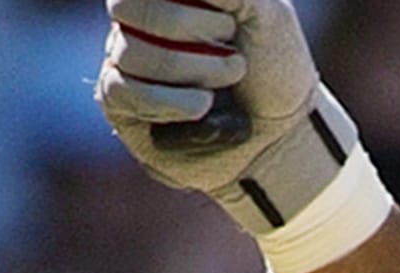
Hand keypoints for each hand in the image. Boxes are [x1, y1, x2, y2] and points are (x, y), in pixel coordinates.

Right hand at [95, 0, 356, 233]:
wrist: (280, 132)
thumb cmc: (273, 67)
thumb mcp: (266, 14)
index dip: (185, 6)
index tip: (231, 21)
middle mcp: (138, 18)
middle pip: (129, 8)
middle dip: (189, 29)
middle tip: (236, 54)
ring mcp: (124, 56)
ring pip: (130, 53)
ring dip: (192, 71)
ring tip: (231, 78)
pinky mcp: (119, 99)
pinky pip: (123, 91)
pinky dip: (171, 101)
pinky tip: (204, 106)